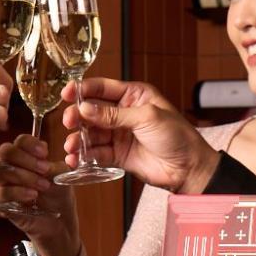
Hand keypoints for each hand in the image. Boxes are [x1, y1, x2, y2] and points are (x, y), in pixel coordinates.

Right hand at [0, 134, 81, 255]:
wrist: (58, 220)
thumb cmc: (57, 193)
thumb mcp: (61, 176)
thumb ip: (52, 164)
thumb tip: (43, 155)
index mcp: (24, 154)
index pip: (20, 141)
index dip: (31, 144)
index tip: (45, 153)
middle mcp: (7, 165)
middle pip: (6, 151)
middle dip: (27, 160)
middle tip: (45, 170)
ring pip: (2, 172)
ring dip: (25, 177)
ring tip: (43, 186)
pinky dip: (16, 192)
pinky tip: (32, 196)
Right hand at [63, 77, 221, 192]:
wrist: (189, 168)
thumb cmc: (177, 136)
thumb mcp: (146, 118)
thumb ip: (114, 115)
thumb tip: (85, 109)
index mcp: (134, 96)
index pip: (102, 88)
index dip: (83, 89)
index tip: (67, 94)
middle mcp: (124, 113)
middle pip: (92, 111)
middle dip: (78, 116)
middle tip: (69, 122)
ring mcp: (120, 134)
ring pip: (91, 133)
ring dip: (78, 139)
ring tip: (72, 146)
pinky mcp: (118, 155)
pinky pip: (96, 152)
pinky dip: (84, 155)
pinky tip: (75, 159)